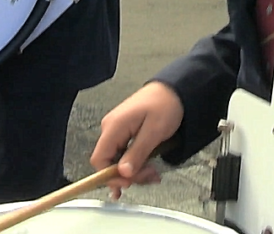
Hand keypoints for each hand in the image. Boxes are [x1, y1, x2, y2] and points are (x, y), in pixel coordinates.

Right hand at [90, 81, 183, 198]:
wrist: (173, 90)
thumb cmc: (164, 104)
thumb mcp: (154, 132)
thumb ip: (137, 153)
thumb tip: (123, 173)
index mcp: (114, 126)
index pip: (99, 159)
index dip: (110, 176)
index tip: (128, 183)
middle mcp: (111, 128)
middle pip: (109, 162)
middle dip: (128, 174)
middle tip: (149, 176)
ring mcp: (117, 130)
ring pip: (118, 160)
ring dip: (135, 171)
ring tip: (153, 172)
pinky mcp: (125, 132)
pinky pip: (124, 154)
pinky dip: (136, 163)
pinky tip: (146, 168)